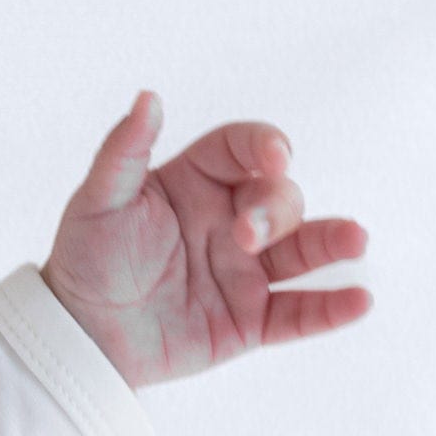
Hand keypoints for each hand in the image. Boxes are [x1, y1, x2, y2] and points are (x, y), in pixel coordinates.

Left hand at [40, 91, 369, 391]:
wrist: (76, 337)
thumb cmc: (85, 262)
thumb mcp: (98, 203)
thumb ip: (124, 153)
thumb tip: (148, 98)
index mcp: (199, 183)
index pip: (246, 149)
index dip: (266, 147)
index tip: (272, 159)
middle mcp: (230, 221)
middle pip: (279, 198)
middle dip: (275, 210)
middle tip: (248, 236)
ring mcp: (244, 271)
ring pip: (303, 249)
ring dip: (332, 241)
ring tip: (354, 240)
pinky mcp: (248, 319)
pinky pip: (298, 312)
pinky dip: (330, 308)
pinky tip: (359, 300)